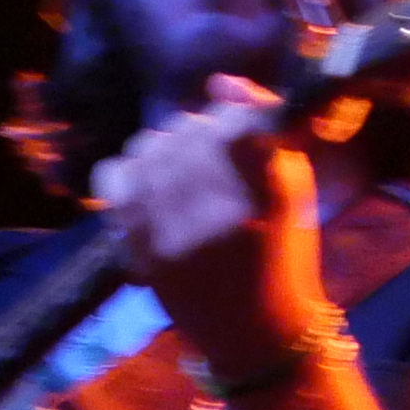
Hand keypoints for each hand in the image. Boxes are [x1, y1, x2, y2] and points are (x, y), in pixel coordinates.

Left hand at [93, 78, 333, 377]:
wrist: (253, 328)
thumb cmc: (284, 251)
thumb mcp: (295, 187)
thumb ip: (266, 128)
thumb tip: (219, 81)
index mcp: (268, 193)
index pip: (236, 119)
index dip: (236, 112)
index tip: (241, 128)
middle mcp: (216, 211)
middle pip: (190, 130)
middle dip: (200, 130)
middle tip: (211, 153)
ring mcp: (170, 231)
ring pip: (150, 148)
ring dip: (165, 146)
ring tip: (181, 167)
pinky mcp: (137, 248)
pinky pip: (114, 180)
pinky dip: (128, 169)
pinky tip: (149, 184)